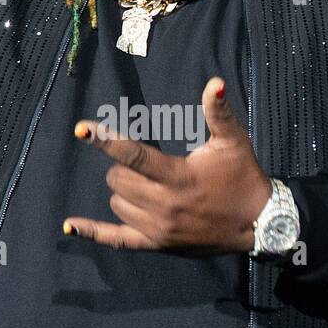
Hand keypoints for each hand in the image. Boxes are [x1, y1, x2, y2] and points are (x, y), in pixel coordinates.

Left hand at [62, 77, 272, 253]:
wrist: (257, 224)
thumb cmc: (243, 178)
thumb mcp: (233, 142)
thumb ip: (219, 113)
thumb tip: (215, 82)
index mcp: (178, 177)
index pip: (133, 155)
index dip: (105, 139)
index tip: (82, 128)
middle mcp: (164, 205)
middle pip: (118, 179)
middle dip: (123, 167)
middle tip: (146, 165)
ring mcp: (158, 228)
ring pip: (117, 203)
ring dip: (124, 191)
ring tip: (149, 187)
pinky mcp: (157, 245)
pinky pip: (117, 240)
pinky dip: (93, 232)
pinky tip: (70, 225)